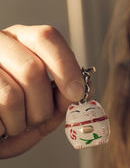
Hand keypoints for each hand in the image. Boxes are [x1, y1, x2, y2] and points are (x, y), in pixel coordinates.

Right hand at [0, 25, 84, 157]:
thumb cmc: (14, 118)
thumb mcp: (44, 107)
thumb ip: (64, 98)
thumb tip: (84, 91)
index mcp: (21, 41)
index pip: (47, 38)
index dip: (66, 66)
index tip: (76, 94)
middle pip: (32, 70)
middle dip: (43, 107)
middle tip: (38, 120)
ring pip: (11, 96)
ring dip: (20, 123)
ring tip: (14, 125)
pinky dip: (3, 129)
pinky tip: (0, 126)